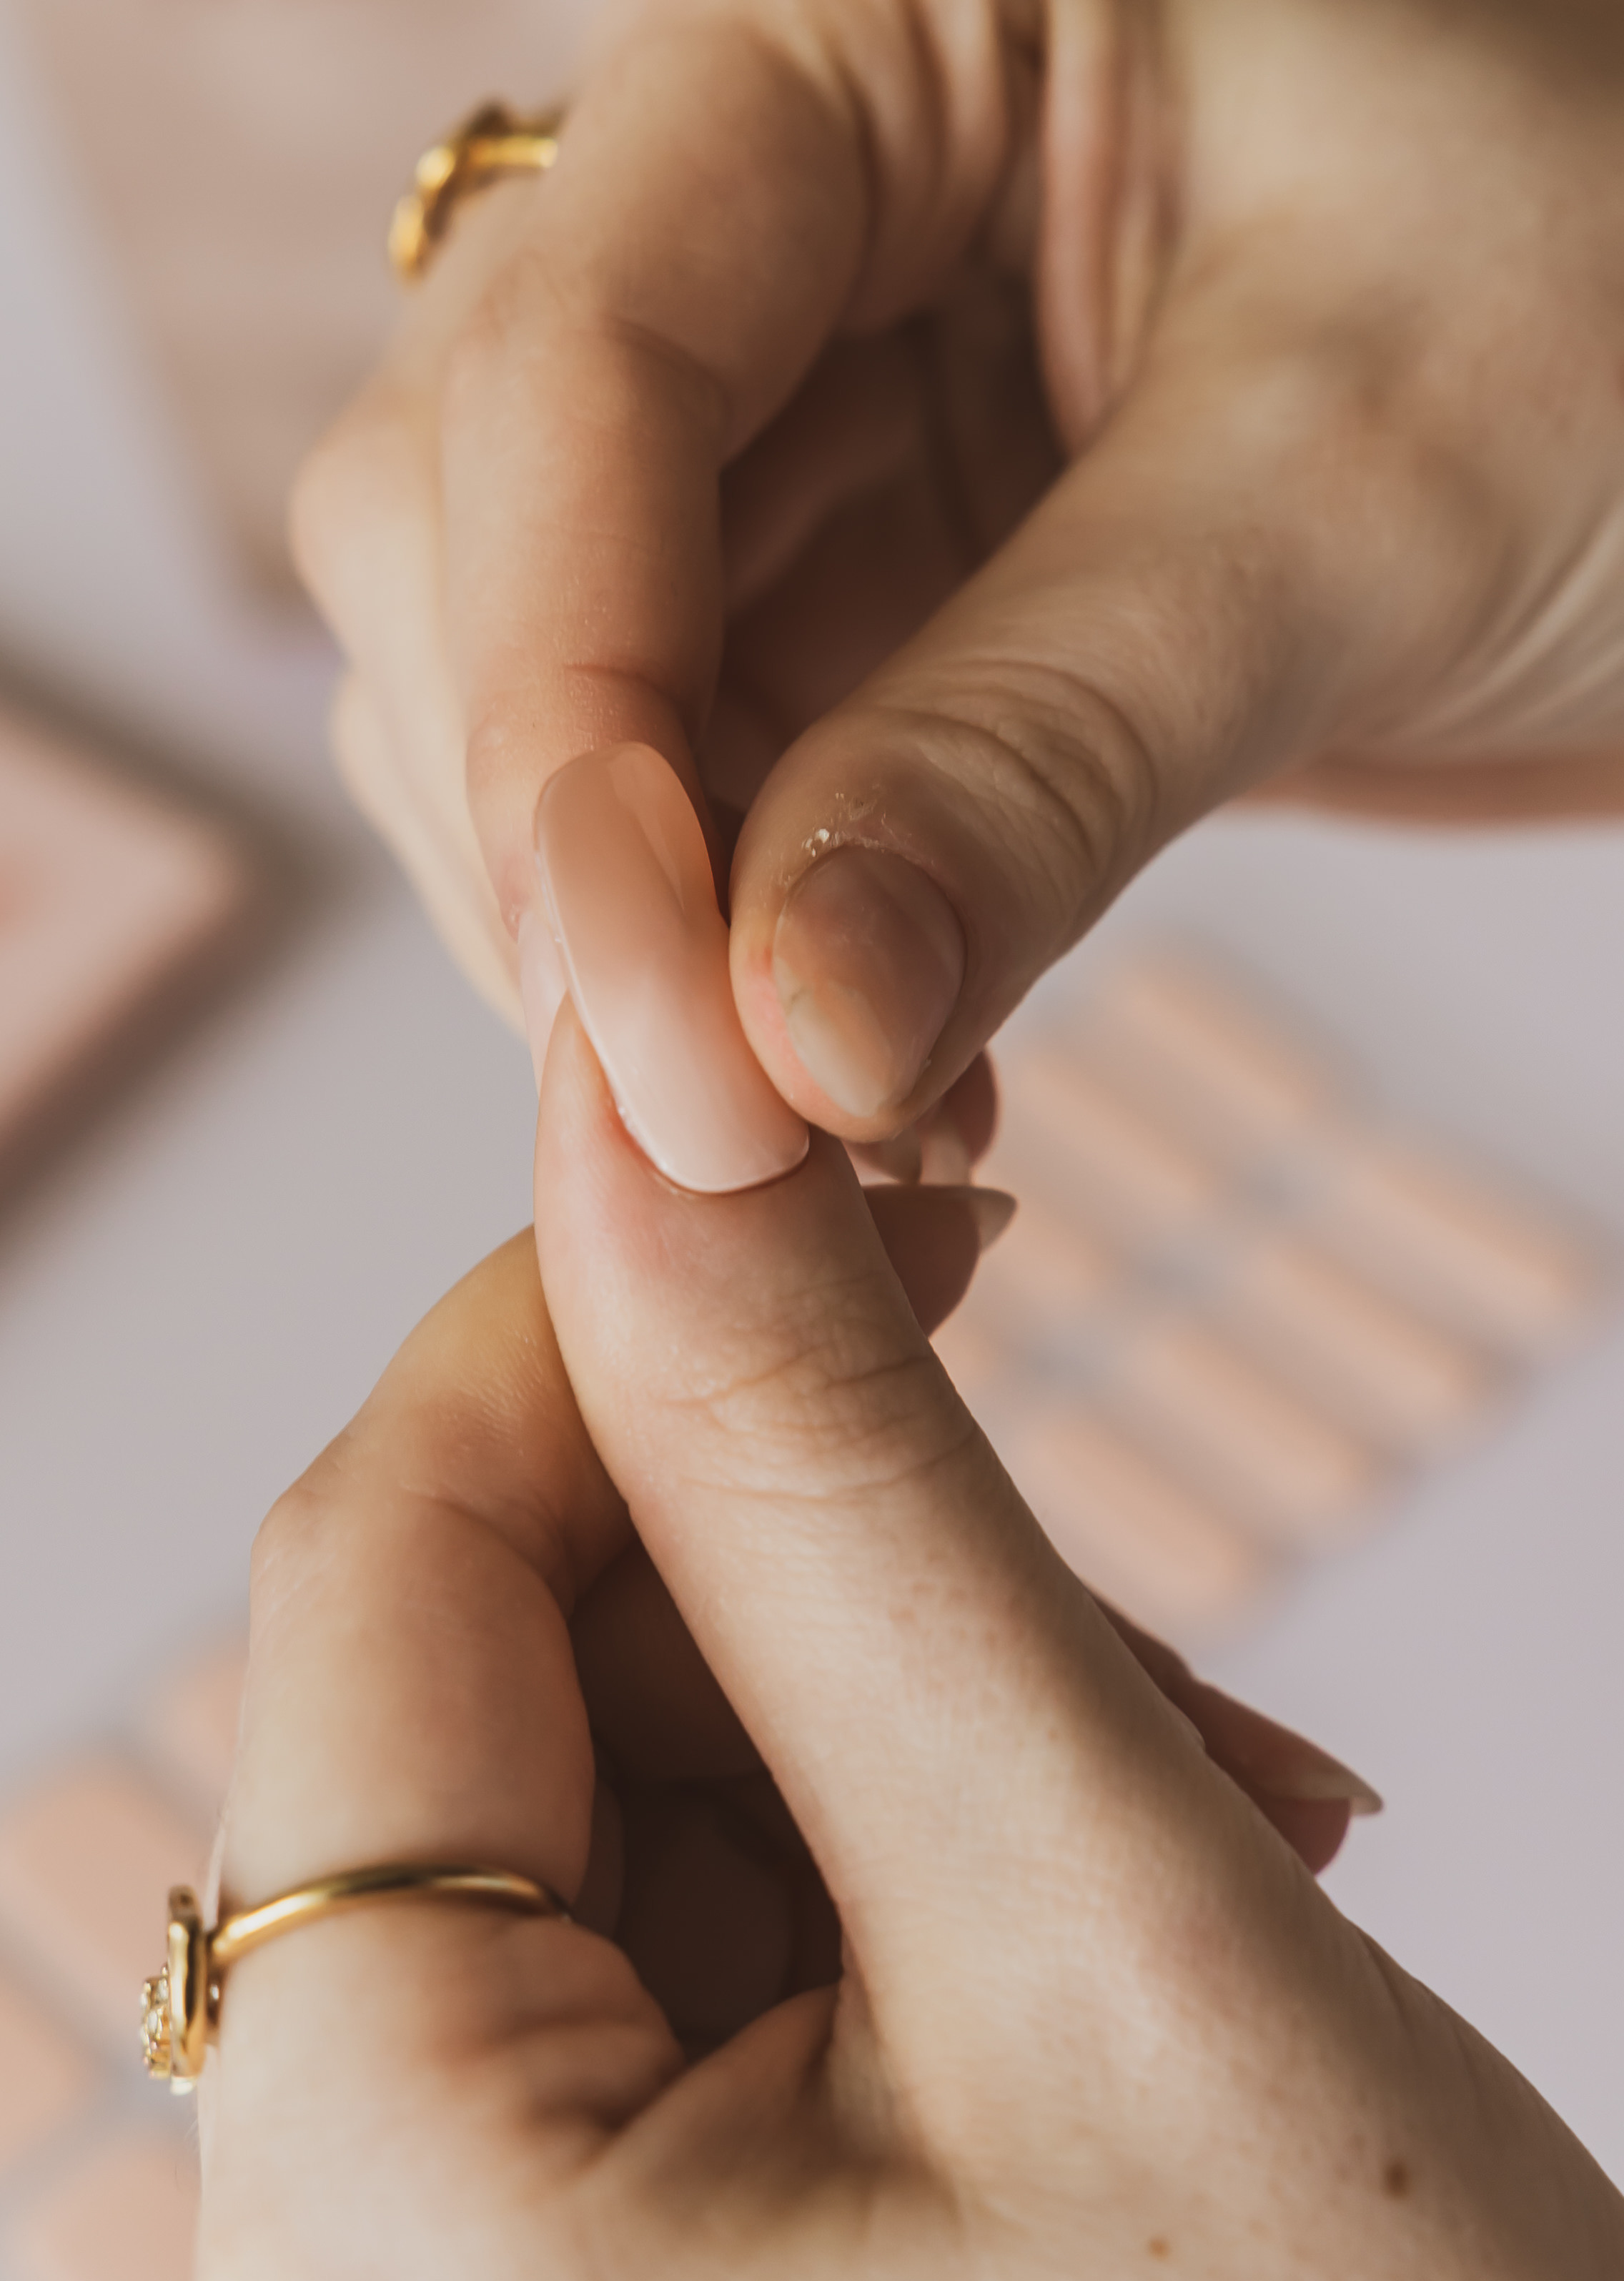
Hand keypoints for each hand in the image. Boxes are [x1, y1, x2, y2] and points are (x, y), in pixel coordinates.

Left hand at [186, 1014, 1623, 2280]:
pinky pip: (665, 1955)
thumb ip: (834, 1480)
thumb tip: (651, 1116)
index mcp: (384, 2250)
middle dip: (809, 1580)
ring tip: (1199, 1824)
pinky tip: (1111, 1924)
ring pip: (607, 1811)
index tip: (801, 1163)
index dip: (592, 1315)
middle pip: (495, 1699)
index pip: (379, 1572)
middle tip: (1129, 1609)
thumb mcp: (1097, 1909)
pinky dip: (880, 1875)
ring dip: (893, 1733)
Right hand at [293, 0, 1623, 1129]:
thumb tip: (783, 1037)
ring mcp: (803, 440)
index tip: (650, 999)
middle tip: (719, 1114)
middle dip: (570, 838)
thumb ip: (1029, 753)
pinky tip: (869, 1097)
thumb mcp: (1351, 497)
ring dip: (639, 946)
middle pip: (475, 526)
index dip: (563, 689)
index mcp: (865, 39)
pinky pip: (701, 819)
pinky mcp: (859, 624)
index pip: (584, 352)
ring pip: (550, 701)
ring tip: (819, 1134)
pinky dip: (743, 981)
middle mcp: (780, 226)